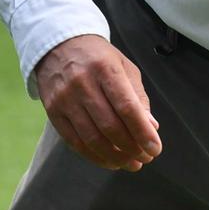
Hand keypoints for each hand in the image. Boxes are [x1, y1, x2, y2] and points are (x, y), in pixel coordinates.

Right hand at [33, 35, 162, 171]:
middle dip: (131, 147)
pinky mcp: (53, 112)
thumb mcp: (124, 67)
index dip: (142, 131)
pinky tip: (110, 161)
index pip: (126, 106)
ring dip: (115, 156)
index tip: (155, 149)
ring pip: (91, 138)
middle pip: (109, 126)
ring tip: (131, 164)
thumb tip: (151, 128)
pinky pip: (74, 142)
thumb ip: (138, 97)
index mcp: (106, 69)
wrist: (58, 45)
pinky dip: (94, 156)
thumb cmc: (99, 58)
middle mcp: (83, 84)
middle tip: (145, 158)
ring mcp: (65, 99)